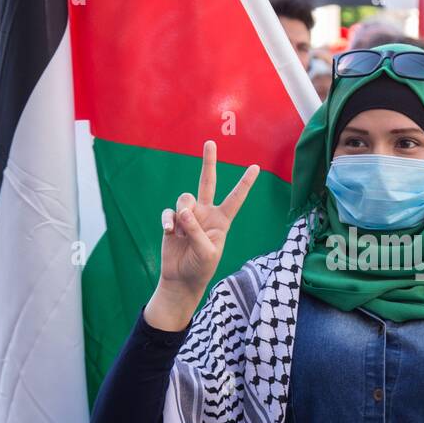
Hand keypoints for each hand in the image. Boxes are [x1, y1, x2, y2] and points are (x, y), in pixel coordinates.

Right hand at [144, 140, 258, 331]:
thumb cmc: (200, 268)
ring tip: (179, 229)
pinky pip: (169, 212)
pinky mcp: (172, 221)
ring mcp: (188, 216)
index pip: (235, 198)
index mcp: (222, 221)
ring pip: (184, 198)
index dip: (245, 183)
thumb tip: (183, 210)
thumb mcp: (205, 252)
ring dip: (182, 211)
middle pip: (208, 182)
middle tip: (210, 143)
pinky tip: (168, 231)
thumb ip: (195, 230)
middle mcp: (206, 213)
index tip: (256, 167)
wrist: (181, 279)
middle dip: (209, 162)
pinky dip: (167, 220)